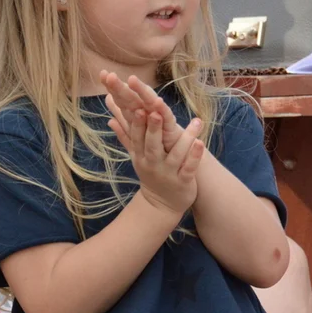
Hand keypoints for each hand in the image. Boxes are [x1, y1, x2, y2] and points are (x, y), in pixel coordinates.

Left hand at [102, 72, 181, 150]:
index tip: (102, 74)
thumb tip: (107, 98)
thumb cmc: (157, 140)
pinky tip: (156, 101)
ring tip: (131, 80)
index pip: (123, 98)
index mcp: (137, 113)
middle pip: (133, 98)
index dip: (113, 87)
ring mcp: (161, 118)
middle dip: (122, 87)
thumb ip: (121, 114)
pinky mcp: (172, 127)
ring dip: (142, 91)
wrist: (179, 156)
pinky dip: (162, 110)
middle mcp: (148, 112)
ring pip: (150, 103)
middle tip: (110, 75)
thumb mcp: (134, 129)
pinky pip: (167, 117)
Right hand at [103, 73, 204, 214]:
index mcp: (140, 156)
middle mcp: (152, 164)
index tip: (139, 107)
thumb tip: (110, 117)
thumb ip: (125, 136)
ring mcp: (168, 173)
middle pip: (152, 145)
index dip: (138, 123)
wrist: (160, 205)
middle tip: (156, 113)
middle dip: (153, 129)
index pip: (137, 137)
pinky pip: (189, 168)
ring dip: (186, 138)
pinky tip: (201, 143)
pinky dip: (195, 157)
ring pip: (176, 154)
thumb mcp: (135, 156)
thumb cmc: (149, 173)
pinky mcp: (183, 182)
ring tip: (197, 121)